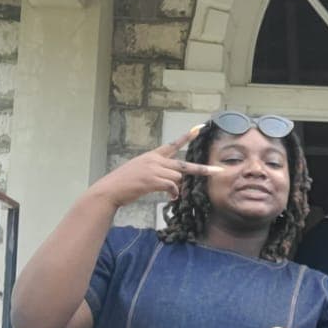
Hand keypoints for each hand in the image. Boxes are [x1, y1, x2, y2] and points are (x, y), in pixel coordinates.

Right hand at [91, 131, 219, 210]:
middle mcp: (155, 160)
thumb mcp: (140, 170)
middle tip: (218, 171)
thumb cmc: (124, 183)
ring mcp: (154, 169)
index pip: (172, 144)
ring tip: (167, 194)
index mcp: (152, 155)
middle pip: (183, 165)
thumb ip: (157, 171)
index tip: (199, 129)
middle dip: (202, 170)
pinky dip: (173, 193)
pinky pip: (172, 186)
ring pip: (178, 178)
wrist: (110, 189)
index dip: (187, 137)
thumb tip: (173, 183)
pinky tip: (169, 197)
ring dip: (176, 188)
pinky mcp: (153, 180)